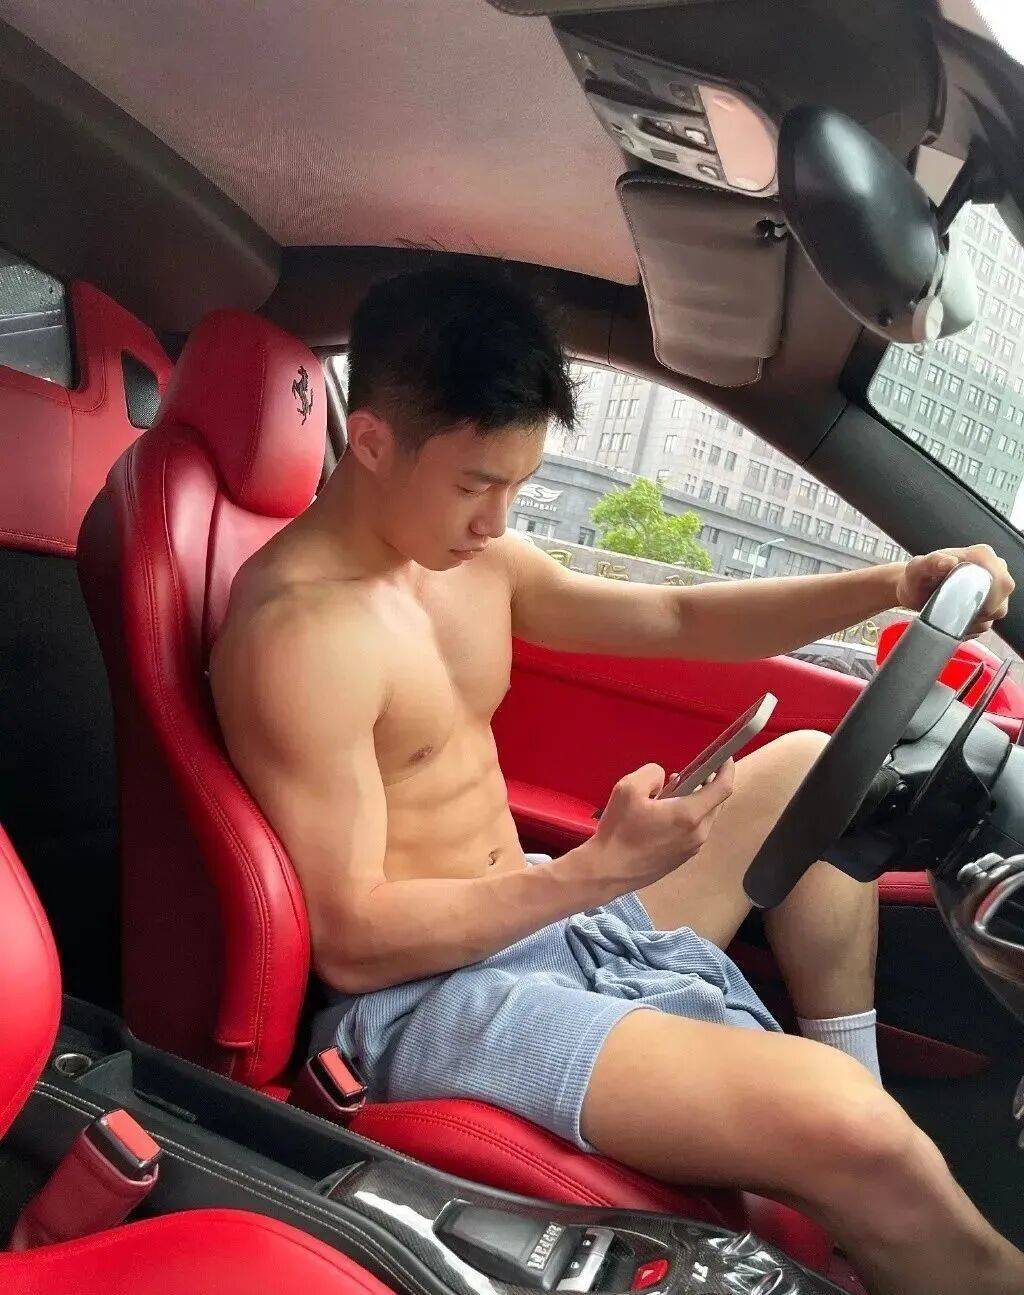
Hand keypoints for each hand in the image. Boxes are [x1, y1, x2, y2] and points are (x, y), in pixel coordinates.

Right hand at [589, 760, 734, 892]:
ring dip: (696, 801)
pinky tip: (664, 815)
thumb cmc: (618, 830)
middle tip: (688, 773)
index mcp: (689, 815)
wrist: (607, 871)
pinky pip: (695, 831)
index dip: (726, 768)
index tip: (724, 756)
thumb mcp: (628, 788)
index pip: (722, 788)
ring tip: (670, 794)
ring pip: (705, 817)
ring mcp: (692, 849)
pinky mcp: (682, 858)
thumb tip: (664, 779)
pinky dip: (688, 817)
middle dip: (708, 784)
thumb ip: (652, 774)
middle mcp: (697, 833)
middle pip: (716, 803)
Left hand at [895, 543, 1013, 635]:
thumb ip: (931, 562)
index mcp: (982, 555)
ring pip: (995, 614)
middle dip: (977, 611)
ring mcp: (994, 590)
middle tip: (951, 612)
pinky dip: (970, 627)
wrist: (913, 591)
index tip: (962, 606)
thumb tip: (948, 561)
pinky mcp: (988, 607)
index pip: (999, 579)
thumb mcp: (917, 568)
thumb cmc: (916, 577)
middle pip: (1000, 599)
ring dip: (972, 620)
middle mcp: (994, 570)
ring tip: (949, 616)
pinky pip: (987, 623)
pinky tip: (953, 623)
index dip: (985, 597)